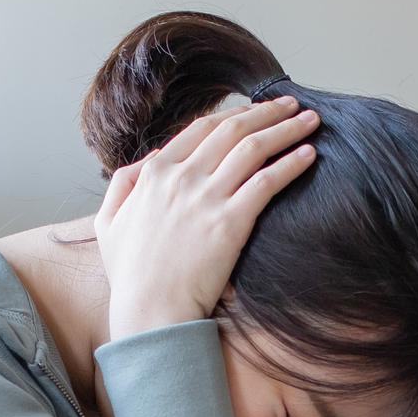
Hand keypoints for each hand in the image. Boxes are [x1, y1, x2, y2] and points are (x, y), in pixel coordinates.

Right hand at [93, 95, 318, 340]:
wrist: (151, 312)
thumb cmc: (131, 276)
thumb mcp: (108, 223)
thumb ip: (123, 184)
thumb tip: (150, 158)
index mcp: (154, 172)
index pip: (201, 128)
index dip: (234, 115)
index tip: (255, 112)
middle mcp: (182, 176)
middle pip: (232, 129)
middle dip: (266, 112)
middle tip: (291, 104)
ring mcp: (207, 197)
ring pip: (253, 147)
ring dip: (285, 129)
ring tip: (310, 121)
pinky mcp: (231, 222)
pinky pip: (267, 181)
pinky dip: (291, 164)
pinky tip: (308, 155)